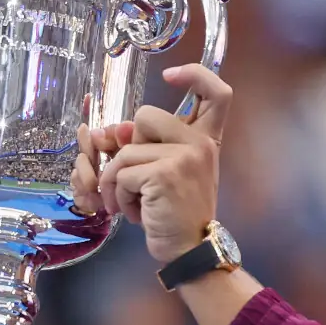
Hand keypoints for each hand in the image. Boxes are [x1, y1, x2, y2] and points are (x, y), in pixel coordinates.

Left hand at [70, 64, 231, 263]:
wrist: (191, 250)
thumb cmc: (178, 214)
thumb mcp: (169, 174)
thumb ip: (148, 147)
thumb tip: (108, 130)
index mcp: (206, 140)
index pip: (217, 92)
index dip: (194, 74)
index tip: (171, 74)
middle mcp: (199, 143)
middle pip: (144, 115)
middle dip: (127, 147)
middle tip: (136, 178)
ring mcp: (183, 156)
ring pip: (125, 152)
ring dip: (116, 182)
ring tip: (131, 204)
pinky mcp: (163, 174)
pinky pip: (121, 175)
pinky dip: (118, 197)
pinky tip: (135, 213)